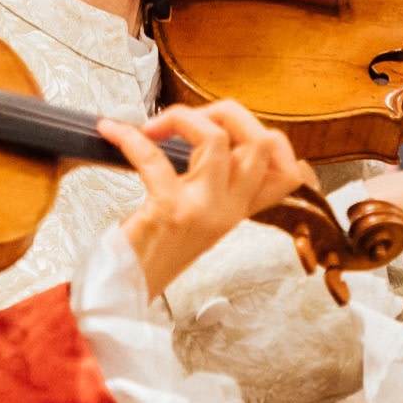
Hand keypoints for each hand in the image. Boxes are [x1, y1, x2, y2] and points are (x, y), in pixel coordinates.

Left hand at [104, 101, 316, 295]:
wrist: (128, 290)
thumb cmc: (155, 251)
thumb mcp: (199, 218)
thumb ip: (214, 183)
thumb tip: (206, 132)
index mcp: (239, 210)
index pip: (288, 170)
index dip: (268, 136)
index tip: (228, 127)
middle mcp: (229, 210)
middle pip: (260, 141)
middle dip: (225, 112)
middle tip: (188, 118)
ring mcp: (203, 209)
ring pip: (217, 138)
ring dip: (182, 117)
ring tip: (154, 126)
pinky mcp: (169, 210)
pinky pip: (153, 157)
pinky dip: (129, 138)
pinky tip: (114, 134)